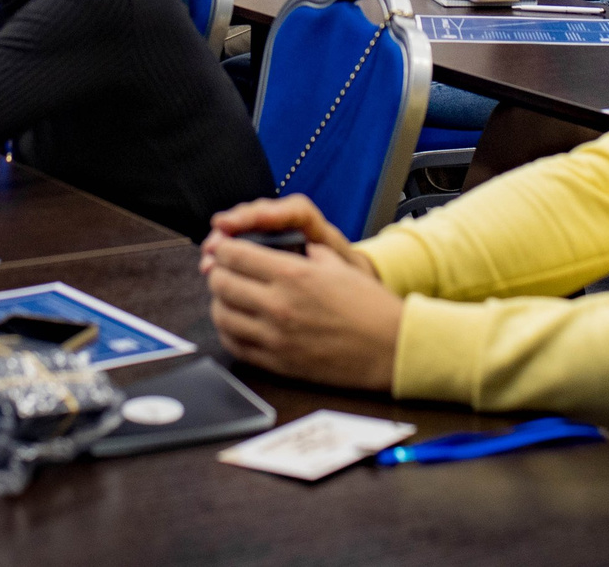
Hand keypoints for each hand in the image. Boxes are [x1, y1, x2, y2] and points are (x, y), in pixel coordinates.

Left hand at [201, 197, 399, 389]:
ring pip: (222, 315)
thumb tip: (276, 245)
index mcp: (293, 275)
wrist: (390, 349)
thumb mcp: (338, 264)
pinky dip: (229, 331)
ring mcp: (275, 338)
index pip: (235, 256)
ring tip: (228, 295)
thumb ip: (303, 251)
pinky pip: (235, 345)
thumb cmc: (370, 307)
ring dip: (219, 301)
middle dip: (217, 271)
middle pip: (221, 283)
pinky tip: (238, 322)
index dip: (224, 248)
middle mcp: (278, 306)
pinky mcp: (277, 363)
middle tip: (223, 269)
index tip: (224, 247)